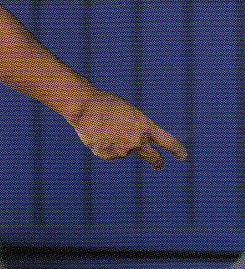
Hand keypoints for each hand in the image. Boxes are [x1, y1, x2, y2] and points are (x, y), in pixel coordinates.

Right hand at [69, 89, 187, 168]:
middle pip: (152, 157)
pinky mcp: (108, 155)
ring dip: (117, 141)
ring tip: (104, 126)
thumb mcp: (128, 113)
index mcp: (145, 126)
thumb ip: (134, 130)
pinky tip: (96, 134)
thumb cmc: (106, 104)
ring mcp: (122, 151)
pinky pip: (109, 152)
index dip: (176, 150)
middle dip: (157, 162)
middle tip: (160, 164)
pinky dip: (104, 145)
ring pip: (123, 150)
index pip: (167, 141)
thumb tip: (128, 149)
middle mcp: (137, 141)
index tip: (183, 156)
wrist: (85, 107)